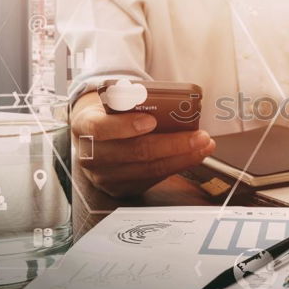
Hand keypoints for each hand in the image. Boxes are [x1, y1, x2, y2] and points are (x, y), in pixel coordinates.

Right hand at [72, 92, 215, 197]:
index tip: (151, 120)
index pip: (100, 129)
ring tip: (204, 145)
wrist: (92, 134)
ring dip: (182, 158)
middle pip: (134, 152)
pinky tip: (193, 156)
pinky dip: (177, 167)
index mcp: (84, 125)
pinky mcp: (120, 189)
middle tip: (199, 135)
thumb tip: (171, 101)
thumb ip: (133, 100)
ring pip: (148, 169)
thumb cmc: (110, 112)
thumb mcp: (112, 99)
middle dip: (172, 144)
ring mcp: (104, 176)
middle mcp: (90, 155)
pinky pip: (152, 179)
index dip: (126, 126)